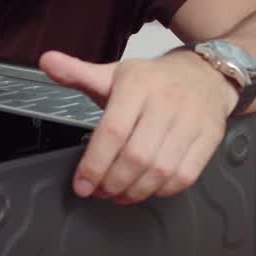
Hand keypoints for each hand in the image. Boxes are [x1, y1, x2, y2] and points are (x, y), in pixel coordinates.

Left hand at [39, 49, 237, 203]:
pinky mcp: (209, 138)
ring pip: (160, 170)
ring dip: (134, 191)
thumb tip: (46, 62)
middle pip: (136, 156)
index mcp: (138, 84)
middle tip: (99, 191)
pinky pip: (184, 176)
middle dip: (112, 182)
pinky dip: (162, 190)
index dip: (94, 164)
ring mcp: (191, 121)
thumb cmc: (153, 81)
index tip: (82, 184)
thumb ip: (78, 73)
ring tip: (118, 194)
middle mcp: (166, 102)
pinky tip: (147, 188)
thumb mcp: (115, 73)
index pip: (113, 131)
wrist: (206, 74)